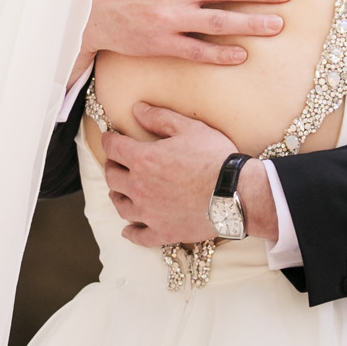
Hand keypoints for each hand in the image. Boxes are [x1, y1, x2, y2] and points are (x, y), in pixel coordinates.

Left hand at [103, 103, 240, 246]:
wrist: (236, 193)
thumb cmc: (215, 158)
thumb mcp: (189, 128)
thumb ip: (159, 118)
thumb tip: (137, 109)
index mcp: (143, 160)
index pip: (113, 148)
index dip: (109, 140)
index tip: (111, 139)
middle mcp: (139, 188)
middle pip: (112, 177)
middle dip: (112, 166)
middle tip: (117, 162)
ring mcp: (149, 213)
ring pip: (120, 206)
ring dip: (117, 195)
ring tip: (120, 191)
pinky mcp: (162, 232)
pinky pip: (138, 236)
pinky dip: (131, 232)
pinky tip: (128, 230)